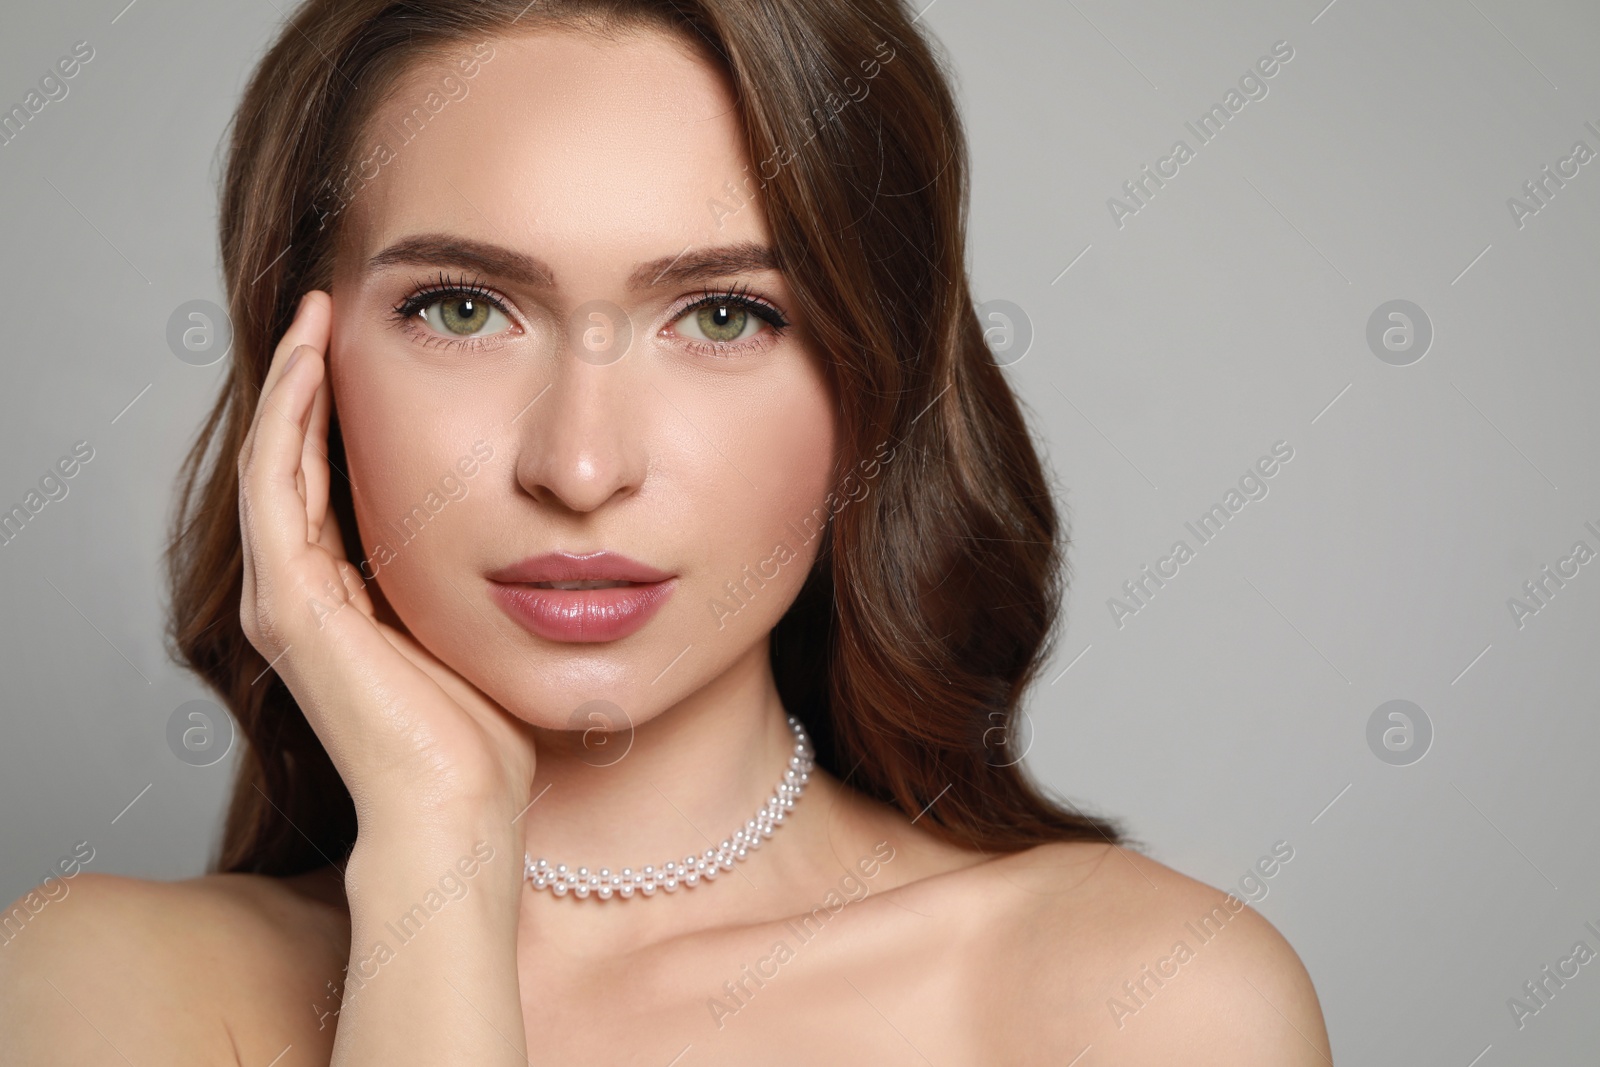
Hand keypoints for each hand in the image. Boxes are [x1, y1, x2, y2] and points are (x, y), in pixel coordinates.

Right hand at [236, 291, 535, 837]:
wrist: (463, 807)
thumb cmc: (488, 734)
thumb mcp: (486, 625)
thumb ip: (484, 572)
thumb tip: (541, 521)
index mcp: (345, 601)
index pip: (330, 481)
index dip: (341, 411)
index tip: (370, 346)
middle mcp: (302, 595)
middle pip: (294, 461)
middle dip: (310, 382)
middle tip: (331, 307)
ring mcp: (287, 599)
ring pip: (274, 461)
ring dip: (293, 382)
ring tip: (316, 314)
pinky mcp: (289, 604)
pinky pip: (276, 486)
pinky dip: (288, 417)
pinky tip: (312, 361)